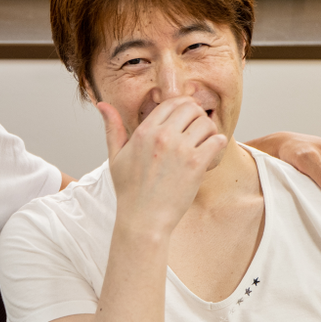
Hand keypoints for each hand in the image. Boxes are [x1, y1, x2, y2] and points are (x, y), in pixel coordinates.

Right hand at [100, 97, 227, 238]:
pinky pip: (217, 140)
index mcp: (144, 132)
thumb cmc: (129, 190)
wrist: (142, 219)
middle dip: (198, 116)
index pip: (171, 102)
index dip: (182, 107)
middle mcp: (162, 136)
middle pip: (191, 107)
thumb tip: (102, 104)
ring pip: (206, 122)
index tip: (186, 120)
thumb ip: (112, 127)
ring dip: (209, 131)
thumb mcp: (115, 156)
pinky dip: (218, 145)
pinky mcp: (195, 164)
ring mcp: (179, 149)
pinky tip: (210, 155)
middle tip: (197, 131)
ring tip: (204, 143)